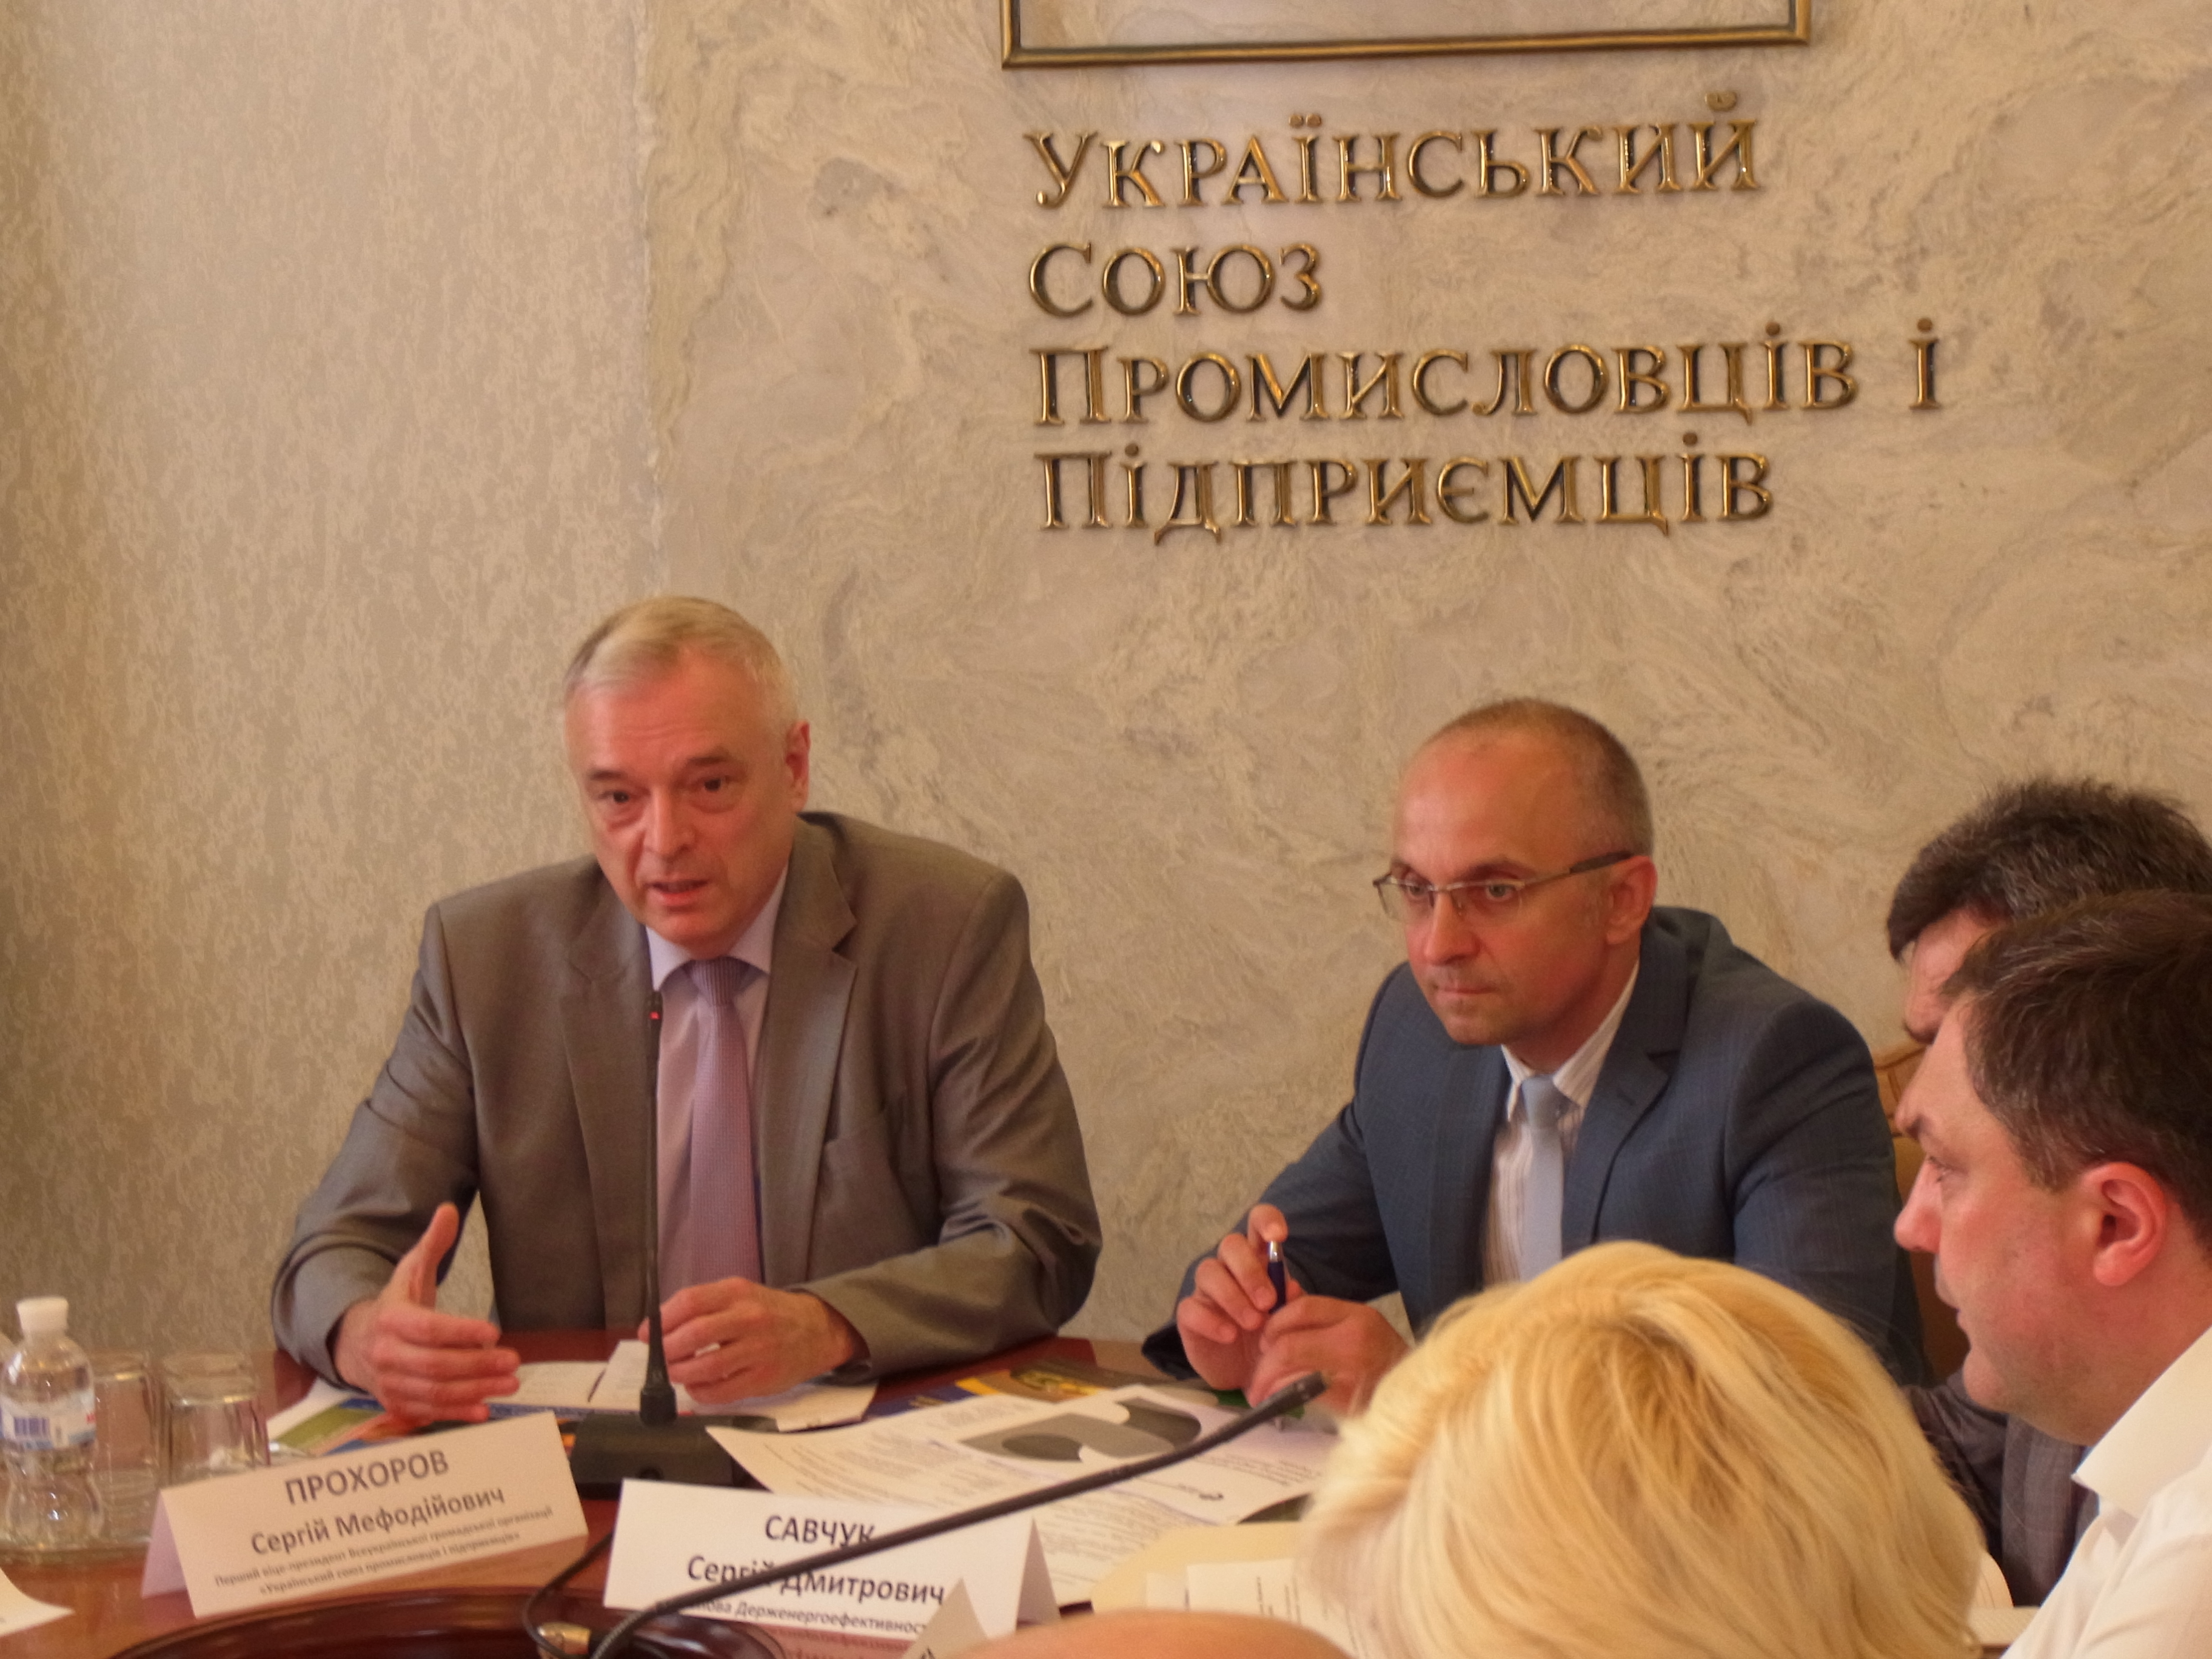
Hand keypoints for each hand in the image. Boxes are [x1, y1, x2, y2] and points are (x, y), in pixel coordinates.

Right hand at [332, 1203, 519, 1423]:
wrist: (355, 1342)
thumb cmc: (395, 1304)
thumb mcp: (410, 1271)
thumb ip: (433, 1244)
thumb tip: (449, 1209)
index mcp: (390, 1318)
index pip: (428, 1328)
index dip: (460, 1332)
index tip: (493, 1332)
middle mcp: (385, 1354)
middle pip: (434, 1364)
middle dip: (476, 1365)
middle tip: (514, 1361)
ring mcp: (389, 1383)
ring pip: (434, 1391)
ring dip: (474, 1391)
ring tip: (510, 1384)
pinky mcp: (395, 1403)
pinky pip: (427, 1412)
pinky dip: (455, 1414)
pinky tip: (484, 1410)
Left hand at [649, 1280, 861, 1402]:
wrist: (818, 1330)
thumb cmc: (770, 1313)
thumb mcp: (741, 1295)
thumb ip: (705, 1306)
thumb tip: (661, 1328)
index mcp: (738, 1293)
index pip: (690, 1302)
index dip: (662, 1320)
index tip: (648, 1334)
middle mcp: (749, 1318)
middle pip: (693, 1335)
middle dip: (668, 1350)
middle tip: (661, 1357)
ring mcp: (758, 1350)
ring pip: (705, 1367)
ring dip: (681, 1373)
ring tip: (677, 1372)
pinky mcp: (763, 1378)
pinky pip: (720, 1392)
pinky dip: (700, 1392)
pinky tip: (698, 1385)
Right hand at [1174, 1205, 1300, 1391]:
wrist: (1253, 1375)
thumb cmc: (1273, 1337)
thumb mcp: (1288, 1320)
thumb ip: (1291, 1302)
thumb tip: (1290, 1286)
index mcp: (1258, 1259)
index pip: (1256, 1223)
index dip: (1265, 1220)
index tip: (1278, 1236)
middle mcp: (1230, 1268)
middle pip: (1230, 1245)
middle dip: (1250, 1271)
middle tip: (1268, 1303)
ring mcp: (1207, 1291)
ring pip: (1208, 1272)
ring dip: (1233, 1296)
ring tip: (1254, 1323)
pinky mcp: (1189, 1316)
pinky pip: (1190, 1307)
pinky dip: (1211, 1321)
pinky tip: (1230, 1336)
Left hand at [1248, 1296, 1406, 1412]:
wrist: (1421, 1403)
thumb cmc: (1387, 1371)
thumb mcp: (1364, 1334)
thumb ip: (1329, 1325)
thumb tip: (1282, 1325)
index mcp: (1358, 1316)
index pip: (1303, 1307)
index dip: (1275, 1323)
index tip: (1266, 1340)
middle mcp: (1354, 1337)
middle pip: (1289, 1340)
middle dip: (1264, 1359)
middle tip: (1257, 1374)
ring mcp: (1350, 1369)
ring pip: (1289, 1365)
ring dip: (1265, 1379)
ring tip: (1259, 1391)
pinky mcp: (1345, 1399)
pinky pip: (1298, 1391)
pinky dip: (1278, 1395)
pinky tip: (1273, 1403)